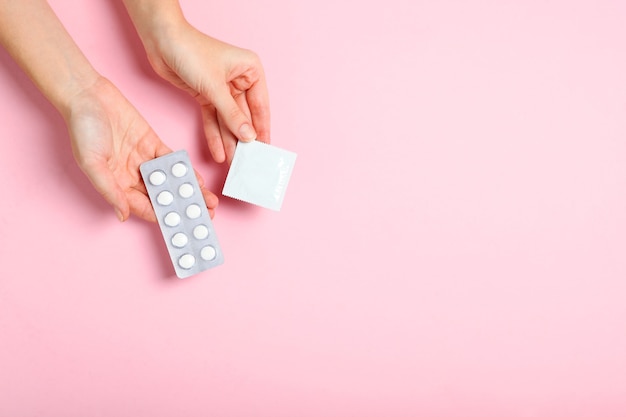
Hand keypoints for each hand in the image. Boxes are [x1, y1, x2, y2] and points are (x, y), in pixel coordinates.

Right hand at [66, 76, 218, 221]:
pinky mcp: (152, 143)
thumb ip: (110, 189)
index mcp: (116, 184)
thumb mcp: (92, 163)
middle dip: (182, 208)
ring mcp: (143, 160)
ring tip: (208, 202)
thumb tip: (122, 215)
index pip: (143, 207)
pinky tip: (198, 180)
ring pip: (170, 181)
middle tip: (204, 217)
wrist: (87, 95)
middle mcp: (131, 175)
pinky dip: (184, 171)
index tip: (181, 228)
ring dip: (188, 191)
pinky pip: (171, 161)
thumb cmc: (82, 129)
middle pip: (161, 197)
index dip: (162, 218)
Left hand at [142, 24, 270, 163]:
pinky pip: (214, 119)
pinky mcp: (206, 95)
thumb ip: (232, 115)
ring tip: (234, 163)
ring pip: (228, 121)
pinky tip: (219, 153)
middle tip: (248, 162)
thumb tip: (249, 137)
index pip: (261, 106)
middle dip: (244, 140)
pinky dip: (215, 135)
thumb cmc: (192, 51)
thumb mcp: (215, 87)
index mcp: (251, 71)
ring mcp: (223, 89)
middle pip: (244, 116)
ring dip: (229, 142)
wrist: (161, 41)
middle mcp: (239, 80)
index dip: (262, 129)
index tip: (265, 150)